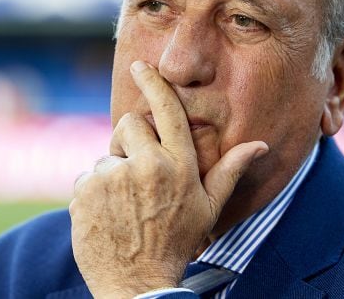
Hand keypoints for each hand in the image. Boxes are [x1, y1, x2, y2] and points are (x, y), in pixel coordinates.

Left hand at [69, 61, 267, 297]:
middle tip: (136, 176)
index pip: (167, 111)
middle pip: (128, 124)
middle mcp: (147, 166)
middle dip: (129, 142)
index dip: (154, 83)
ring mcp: (114, 178)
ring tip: (123, 207)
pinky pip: (85, 177)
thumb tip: (259, 145)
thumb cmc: (176, 243)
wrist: (137, 284)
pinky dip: (92, 193)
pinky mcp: (86, 191)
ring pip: (105, 155)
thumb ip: (229, 171)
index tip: (141, 66)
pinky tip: (106, 216)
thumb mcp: (208, 208)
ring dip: (111, 175)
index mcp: (179, 166)